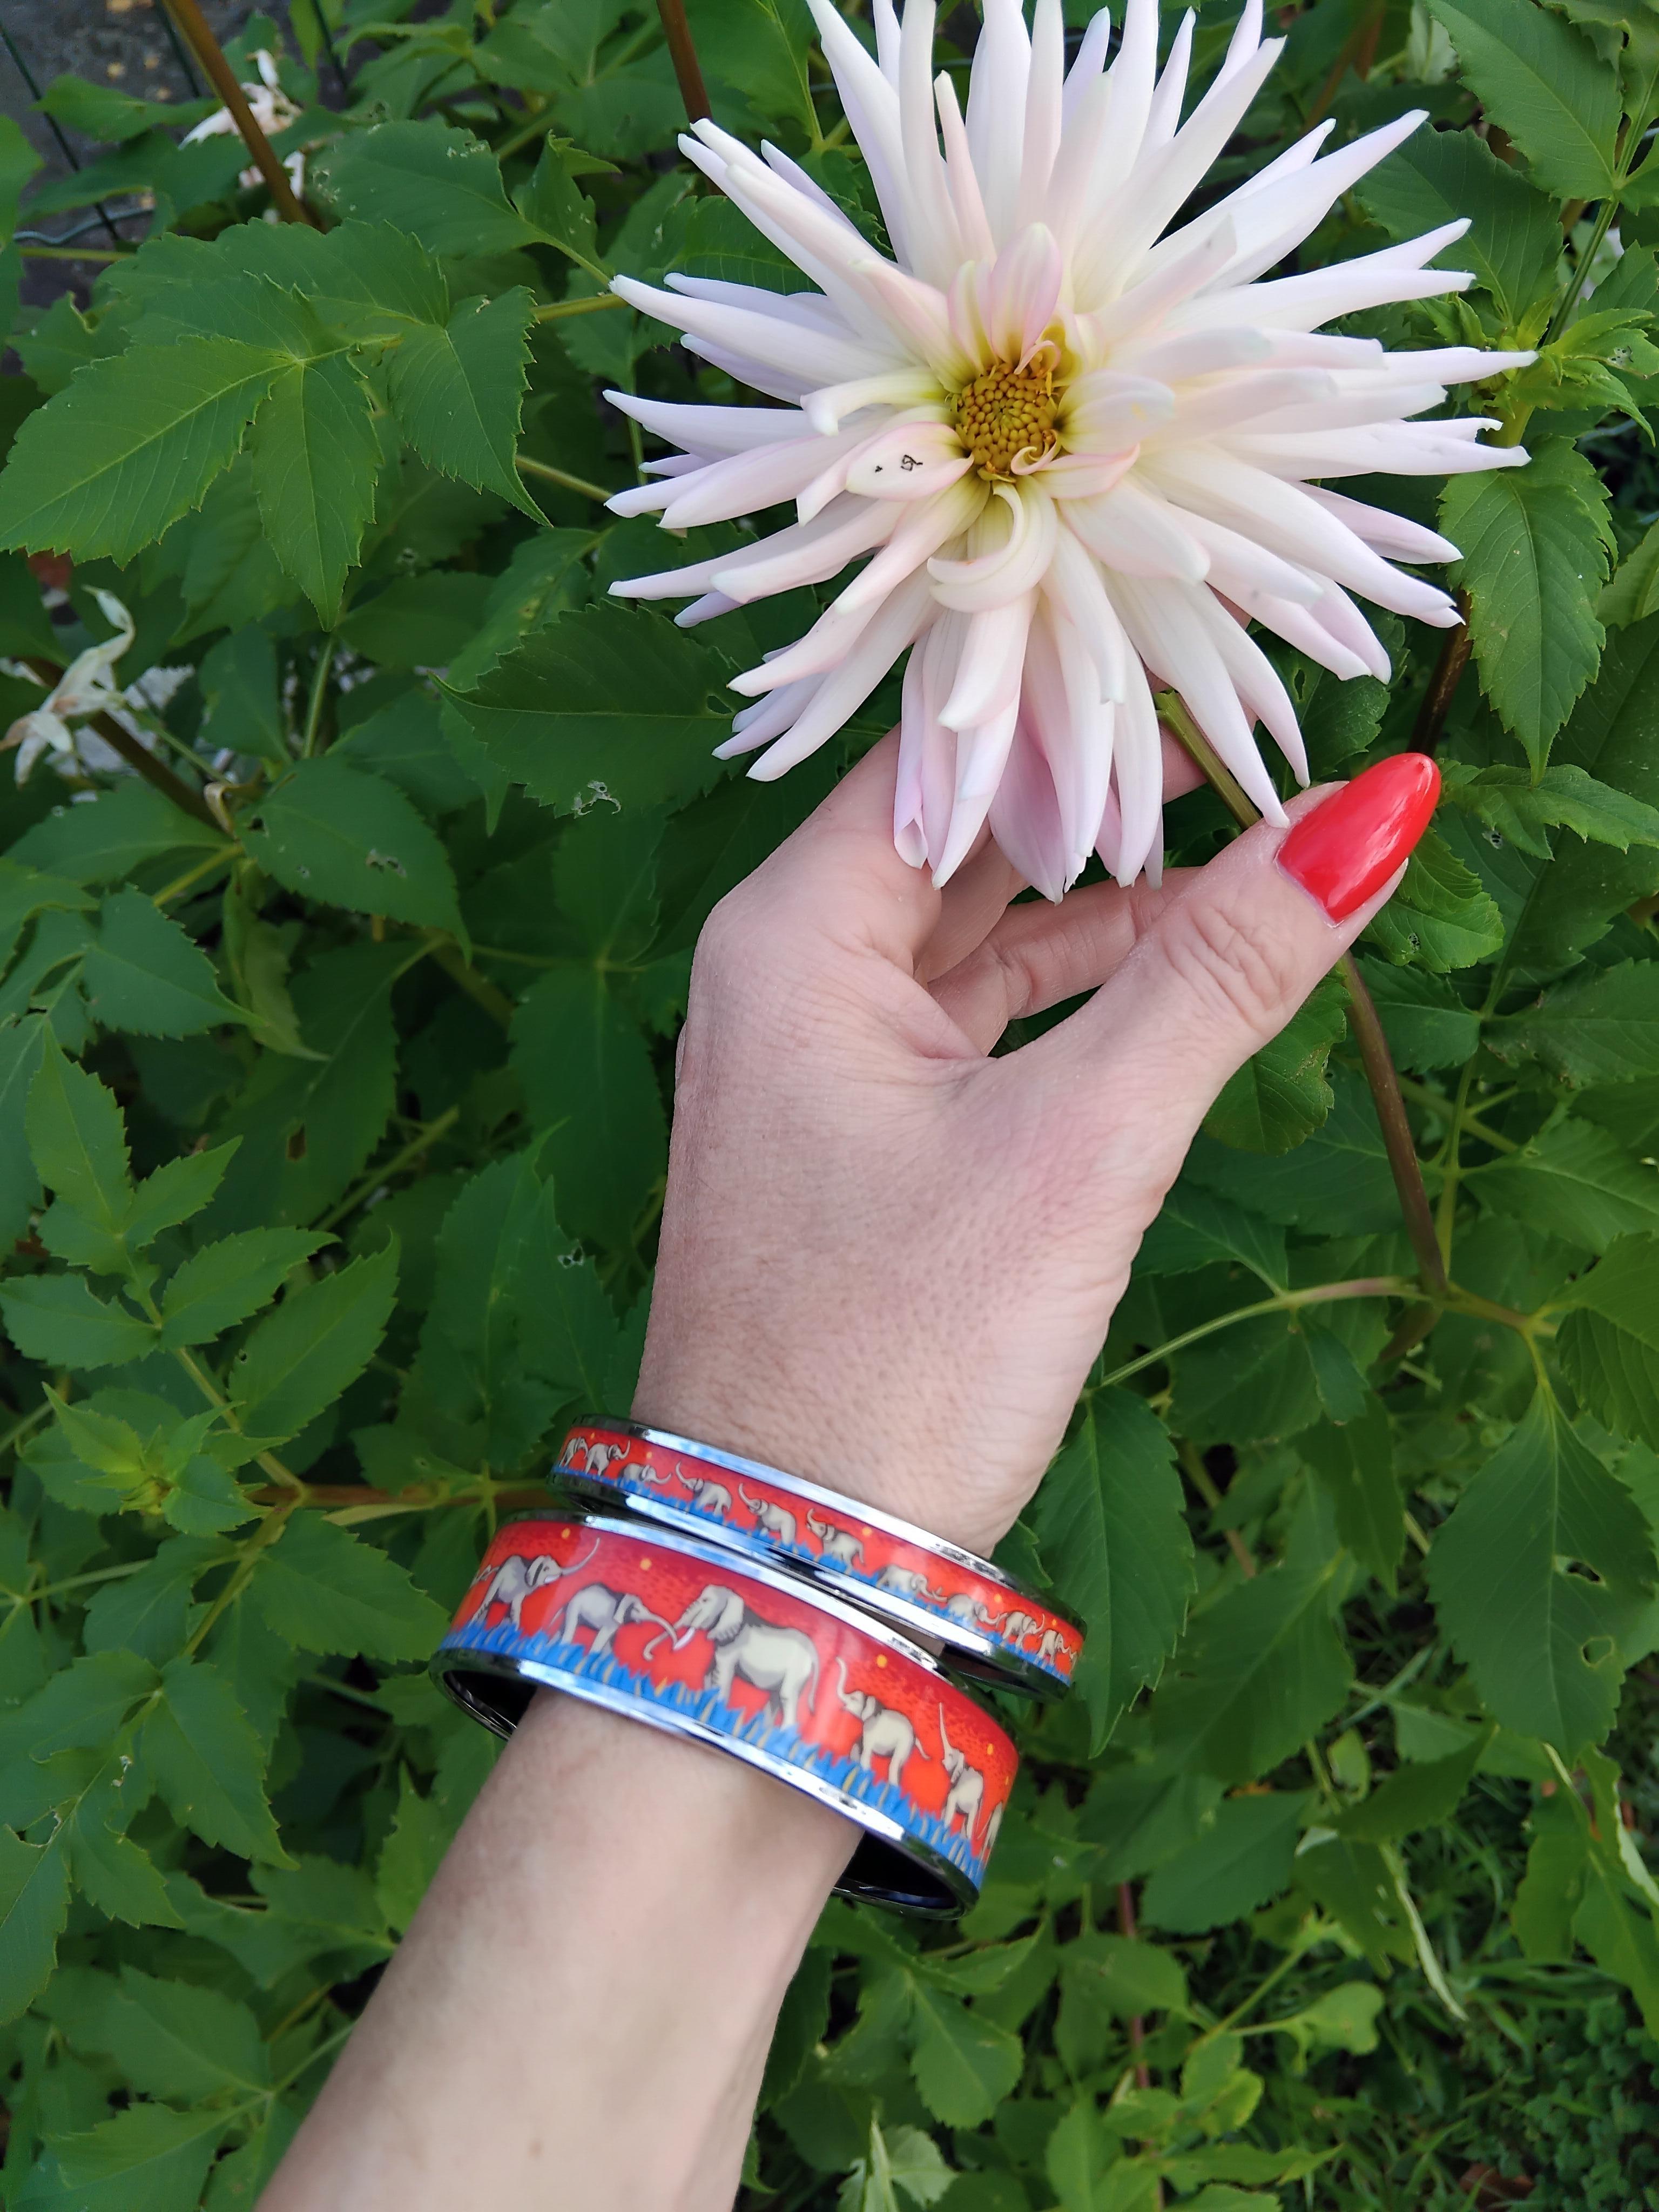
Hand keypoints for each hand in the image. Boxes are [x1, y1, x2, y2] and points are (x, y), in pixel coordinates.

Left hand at [635, 737, 1435, 1555]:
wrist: (788, 1554)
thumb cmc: (901, 1353)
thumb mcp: (1080, 1147)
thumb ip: (1218, 973)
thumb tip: (1374, 811)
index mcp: (792, 933)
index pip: (946, 749)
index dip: (1083, 698)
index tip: (1212, 657)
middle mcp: (783, 972)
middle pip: (962, 828)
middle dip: (1106, 789)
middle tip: (1256, 731)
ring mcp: (815, 1055)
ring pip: (976, 926)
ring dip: (1103, 890)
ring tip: (1248, 839)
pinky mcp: (859, 1133)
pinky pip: (972, 1014)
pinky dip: (1070, 986)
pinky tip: (1171, 958)